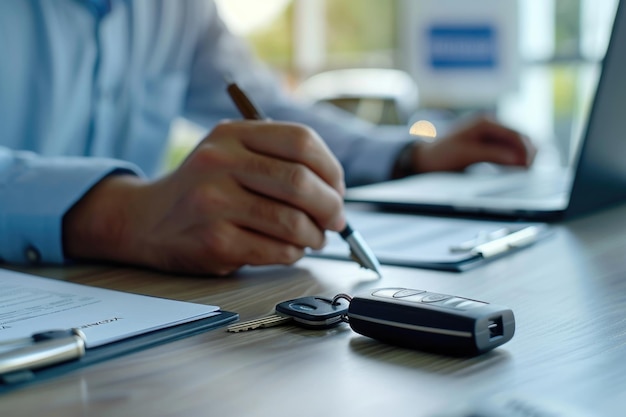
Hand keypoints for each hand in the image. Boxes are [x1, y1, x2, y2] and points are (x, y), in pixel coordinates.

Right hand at [63, 121, 345, 274]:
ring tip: (313, 237)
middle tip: (336, 219)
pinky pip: (276, 250)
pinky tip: (288, 249)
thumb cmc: (201, 189)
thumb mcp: (229, 155)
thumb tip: (335, 190)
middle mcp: (220, 162)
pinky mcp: (214, 241)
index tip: (337, 188)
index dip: (331, 168)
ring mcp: (214, 203)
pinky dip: (293, 253)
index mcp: (232, 134)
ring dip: (315, 235)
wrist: (145, 219)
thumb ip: (276, 160)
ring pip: (293, 222)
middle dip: (331, 206)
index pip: (301, 141)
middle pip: (301, 181)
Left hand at [410, 117, 535, 173]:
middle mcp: (489, 125)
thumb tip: (518, 160)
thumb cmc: (441, 155)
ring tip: (527, 171)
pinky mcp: (486, 144)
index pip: (515, 135)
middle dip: (528, 152)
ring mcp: (488, 134)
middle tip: (533, 170)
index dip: (526, 150)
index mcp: (485, 123)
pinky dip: (513, 159)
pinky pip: (506, 150)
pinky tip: (517, 169)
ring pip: (514, 144)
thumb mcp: (467, 155)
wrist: (424, 158)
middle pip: (518, 138)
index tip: (531, 166)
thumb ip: (493, 155)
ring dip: (522, 156)